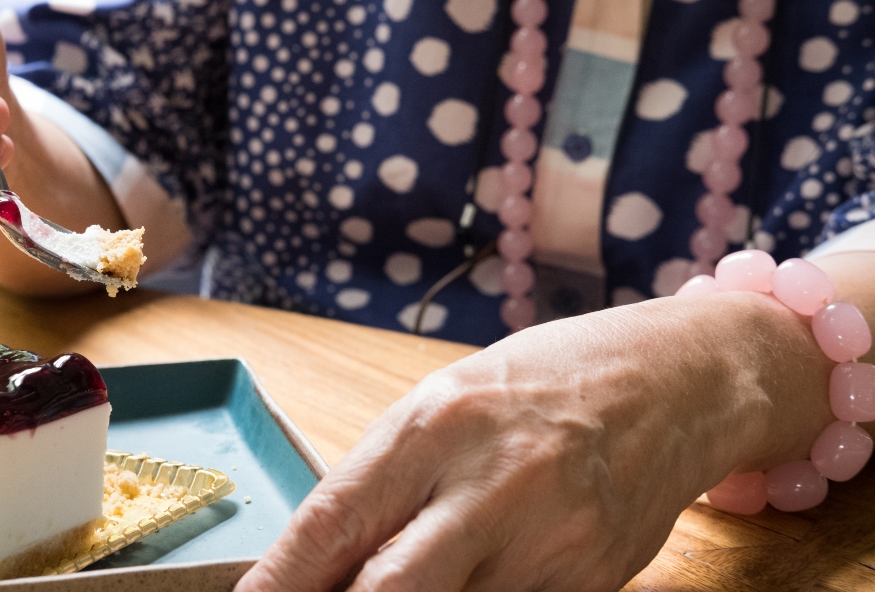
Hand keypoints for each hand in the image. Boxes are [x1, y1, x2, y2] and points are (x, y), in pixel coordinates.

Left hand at [236, 293, 834, 590]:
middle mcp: (491, 483)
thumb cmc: (542, 384)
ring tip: (393, 587)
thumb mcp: (445, 404)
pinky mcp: (591, 581)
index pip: (333, 520)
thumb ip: (385, 481)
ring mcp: (548, 540)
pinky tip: (467, 585)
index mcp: (436, 424)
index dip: (279, 581)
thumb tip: (315, 561)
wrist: (674, 381)